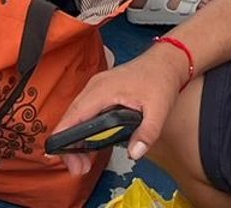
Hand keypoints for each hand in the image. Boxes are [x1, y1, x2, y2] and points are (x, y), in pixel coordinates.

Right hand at [50, 47, 186, 171]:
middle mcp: (94, 88)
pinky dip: (81, 130)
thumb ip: (147, 133)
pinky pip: (83, 112)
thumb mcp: (160, 109)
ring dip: (74, 140)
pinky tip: (89, 145)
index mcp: (102, 90)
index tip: (69, 161)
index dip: (63, 139)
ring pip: (74, 116)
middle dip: (69, 147)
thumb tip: (134, 154)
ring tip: (84, 162)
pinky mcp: (100, 92)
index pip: (73, 116)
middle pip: (69, 119)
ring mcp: (95, 88)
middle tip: (80, 169)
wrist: (166, 61)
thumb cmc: (160, 80)